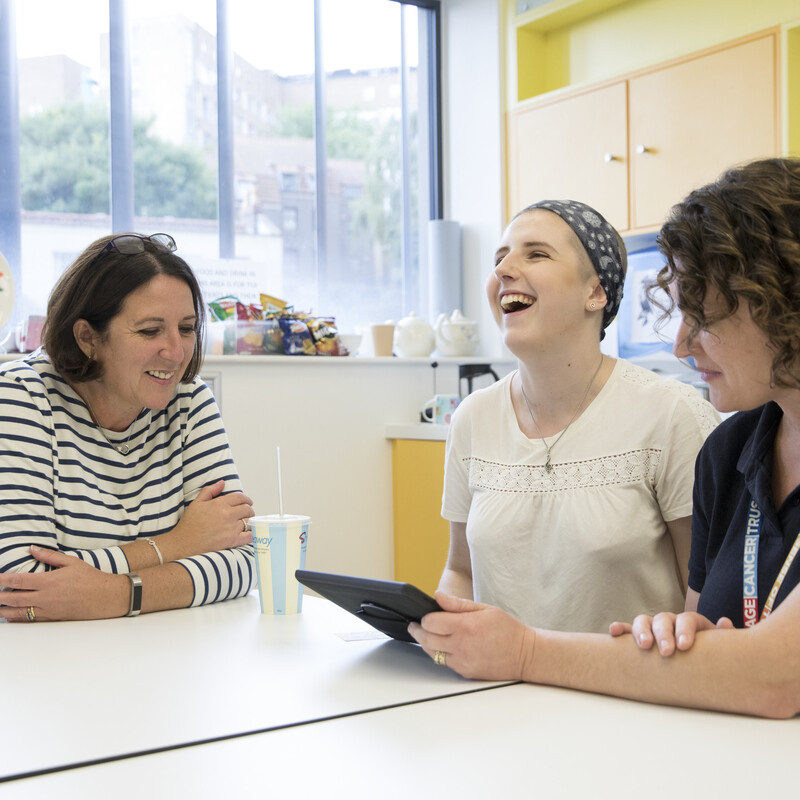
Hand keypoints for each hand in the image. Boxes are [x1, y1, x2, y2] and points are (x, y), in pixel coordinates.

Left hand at [0, 546, 127, 621]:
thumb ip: (49, 556)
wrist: (105, 597)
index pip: (19, 581)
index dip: (2, 580)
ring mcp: (48, 610)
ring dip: (3, 611)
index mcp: (49, 581)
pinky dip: (17, 619)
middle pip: (14, 599)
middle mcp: (45, 597)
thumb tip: (32, 549)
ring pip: (19, 612)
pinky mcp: (52, 617)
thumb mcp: (72, 562)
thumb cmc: (90, 578)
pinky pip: (30, 620)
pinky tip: (10, 618)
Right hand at [165, 480, 253, 559]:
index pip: (241, 497)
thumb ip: (210, 490)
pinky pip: (250, 536)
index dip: (246, 499)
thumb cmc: (189, 524)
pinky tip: (249, 533)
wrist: (183, 544)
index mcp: (220, 504)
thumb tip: (222, 482)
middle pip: (247, 509)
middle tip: (247, 513)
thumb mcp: (197, 503)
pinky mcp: (232, 541)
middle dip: (249, 510)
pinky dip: (252, 533)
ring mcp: (231, 528)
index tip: (247, 502)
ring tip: (247, 523)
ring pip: (249, 521)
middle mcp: (227, 515)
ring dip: (250, 521)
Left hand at [407, 592, 535, 681]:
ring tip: (426, 635)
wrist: (525, 655)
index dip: (425, 618)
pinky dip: (440, 654)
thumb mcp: (484, 609)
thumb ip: (457, 604)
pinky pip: (444, 663)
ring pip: (432, 653)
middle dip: (418, 631)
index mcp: (465, 626)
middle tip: (414, 626)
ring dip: (426, 644)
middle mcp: (461, 645)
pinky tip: (443, 646)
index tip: (425, 615)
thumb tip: (438, 596)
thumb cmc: (507, 629)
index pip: (430, 622)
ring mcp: (462, 661)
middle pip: (426, 639)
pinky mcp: (465, 672)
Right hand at [609, 611, 733, 654]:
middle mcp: (670, 621)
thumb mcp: (721, 645)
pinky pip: (627, 629)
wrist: (699, 658)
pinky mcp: (639, 636)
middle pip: (663, 619)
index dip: (685, 630)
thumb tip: (725, 622)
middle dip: (664, 634)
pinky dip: (620, 629)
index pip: (687, 619)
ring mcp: (653, 627)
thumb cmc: (709, 653)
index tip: (685, 647)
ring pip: (644, 621)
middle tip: (667, 652)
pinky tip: (614, 632)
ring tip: (644, 646)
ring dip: (642, 631)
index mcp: (690, 622)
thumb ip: (724, 635)